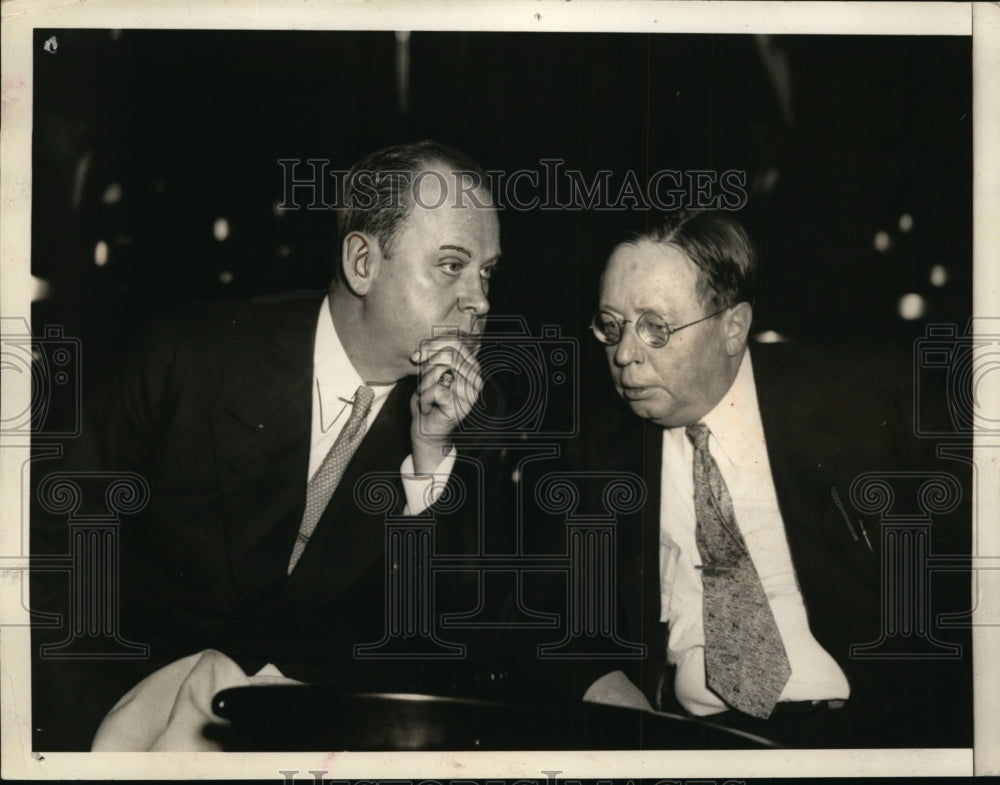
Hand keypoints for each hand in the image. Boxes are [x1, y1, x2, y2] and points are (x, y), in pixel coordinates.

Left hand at [409, 333, 483, 473]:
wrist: (425, 430)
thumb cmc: (428, 400)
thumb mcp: (429, 372)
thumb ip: (432, 356)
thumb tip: (421, 350)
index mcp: (471, 367)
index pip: (457, 342)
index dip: (432, 344)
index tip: (415, 356)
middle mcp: (475, 378)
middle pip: (449, 354)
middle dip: (428, 366)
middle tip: (422, 383)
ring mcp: (471, 393)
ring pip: (441, 371)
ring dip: (425, 385)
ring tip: (427, 397)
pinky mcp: (461, 406)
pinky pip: (436, 390)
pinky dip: (424, 398)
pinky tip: (427, 407)